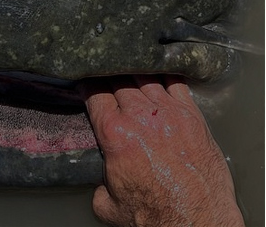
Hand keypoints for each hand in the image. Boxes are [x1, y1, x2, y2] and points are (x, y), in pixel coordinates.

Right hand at [84, 78, 242, 226]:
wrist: (198, 225)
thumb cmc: (158, 217)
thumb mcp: (109, 206)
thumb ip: (96, 183)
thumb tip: (96, 178)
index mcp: (115, 134)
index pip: (93, 91)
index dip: (86, 83)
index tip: (85, 82)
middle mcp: (139, 118)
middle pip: (117, 78)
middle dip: (108, 76)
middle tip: (106, 78)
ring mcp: (168, 114)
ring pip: (144, 76)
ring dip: (134, 73)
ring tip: (129, 72)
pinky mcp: (192, 117)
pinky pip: (176, 82)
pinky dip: (163, 74)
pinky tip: (158, 73)